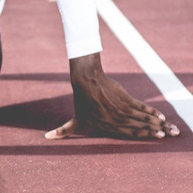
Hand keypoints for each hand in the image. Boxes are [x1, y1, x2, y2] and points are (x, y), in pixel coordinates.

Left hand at [45, 53, 179, 139]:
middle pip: (139, 128)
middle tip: (170, 134)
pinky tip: (161, 116)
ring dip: (158, 123)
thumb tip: (46, 137)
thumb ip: (65, 130)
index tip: (158, 138)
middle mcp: (114, 119)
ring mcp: (119, 108)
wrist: (85, 79)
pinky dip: (152, 111)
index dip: (144, 136)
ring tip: (171, 128)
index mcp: (105, 126)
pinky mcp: (123, 98)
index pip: (128, 134)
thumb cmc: (81, 99)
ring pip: (143, 118)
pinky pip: (141, 107)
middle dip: (156, 132)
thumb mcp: (75, 117)